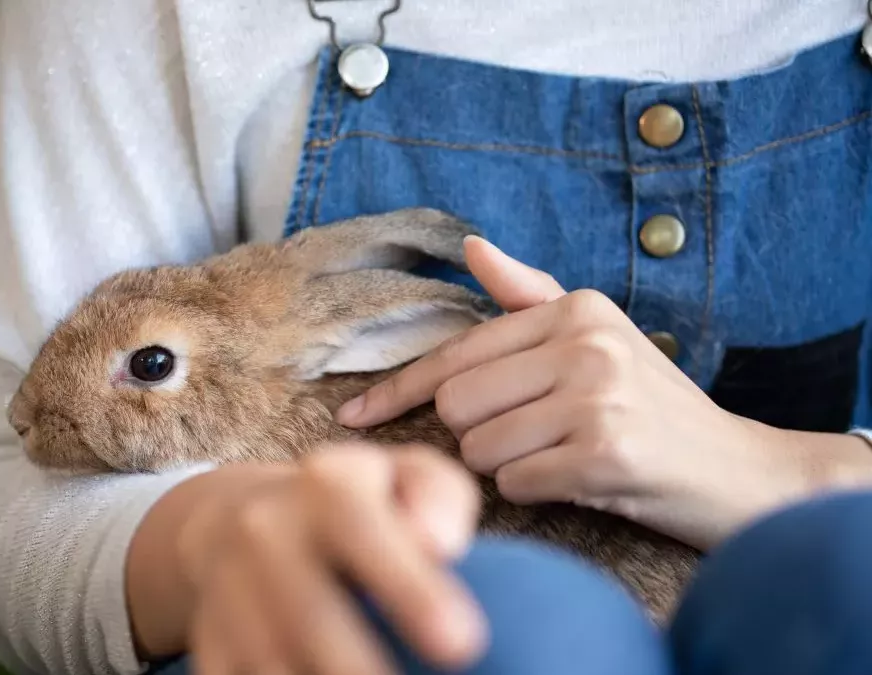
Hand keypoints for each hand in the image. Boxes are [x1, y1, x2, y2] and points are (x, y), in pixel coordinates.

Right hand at [176, 442, 484, 674]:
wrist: (234, 521)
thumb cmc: (354, 507)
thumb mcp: (403, 477)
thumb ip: (438, 494)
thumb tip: (441, 545)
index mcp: (325, 484)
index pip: (360, 528)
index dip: (409, 588)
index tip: (462, 643)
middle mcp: (264, 531)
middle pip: (310, 617)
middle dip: (361, 669)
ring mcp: (228, 590)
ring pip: (272, 664)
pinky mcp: (210, 643)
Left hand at [335, 236, 871, 549]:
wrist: (737, 470)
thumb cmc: (653, 406)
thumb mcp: (598, 337)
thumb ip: (532, 296)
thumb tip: (475, 247)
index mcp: (574, 309)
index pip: (455, 352)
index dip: (397, 389)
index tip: (354, 415)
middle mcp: (584, 343)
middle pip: (456, 403)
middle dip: (476, 433)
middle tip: (531, 437)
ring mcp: (597, 397)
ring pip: (478, 448)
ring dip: (507, 467)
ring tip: (561, 456)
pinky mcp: (605, 453)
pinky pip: (515, 484)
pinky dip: (535, 491)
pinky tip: (579, 480)